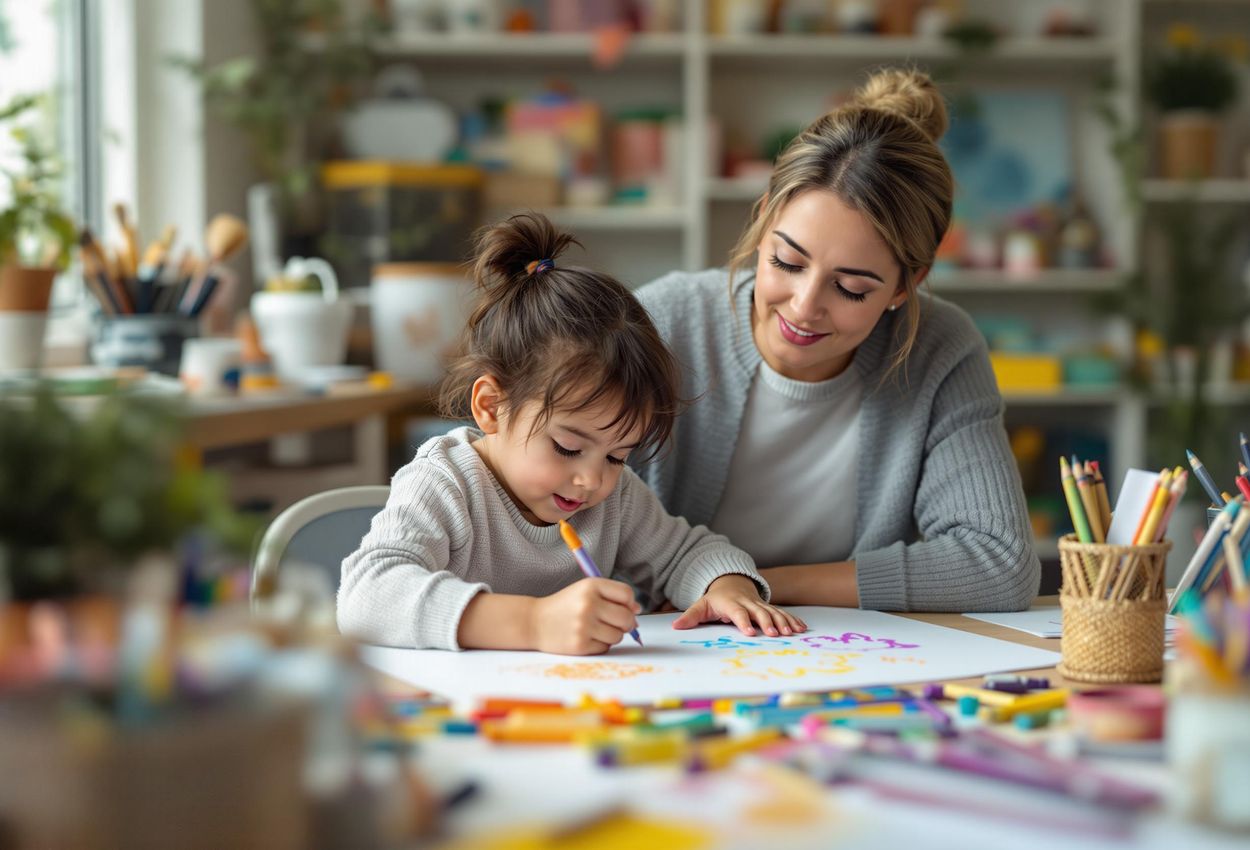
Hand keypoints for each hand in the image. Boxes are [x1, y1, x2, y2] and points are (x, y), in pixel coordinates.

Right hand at [530, 577, 640, 654]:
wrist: (534, 622)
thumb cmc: (564, 606)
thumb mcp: (584, 591)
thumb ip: (611, 596)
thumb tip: (637, 609)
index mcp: (591, 586)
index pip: (626, 594)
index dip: (630, 603)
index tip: (625, 608)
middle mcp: (588, 604)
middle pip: (626, 617)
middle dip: (627, 623)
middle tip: (618, 624)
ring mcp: (584, 626)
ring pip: (618, 635)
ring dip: (612, 635)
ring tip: (596, 630)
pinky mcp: (580, 645)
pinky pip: (605, 647)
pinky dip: (600, 644)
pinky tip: (586, 638)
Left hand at [671, 575, 807, 636]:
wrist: (731, 582)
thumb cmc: (715, 599)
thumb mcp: (701, 606)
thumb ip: (690, 617)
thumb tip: (675, 627)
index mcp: (731, 603)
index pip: (738, 613)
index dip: (744, 621)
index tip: (750, 632)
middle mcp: (748, 603)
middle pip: (759, 612)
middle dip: (767, 622)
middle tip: (775, 635)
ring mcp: (760, 605)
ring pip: (773, 612)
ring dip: (783, 622)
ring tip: (791, 633)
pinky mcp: (769, 607)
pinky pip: (782, 613)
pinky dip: (792, 619)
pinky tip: (801, 628)